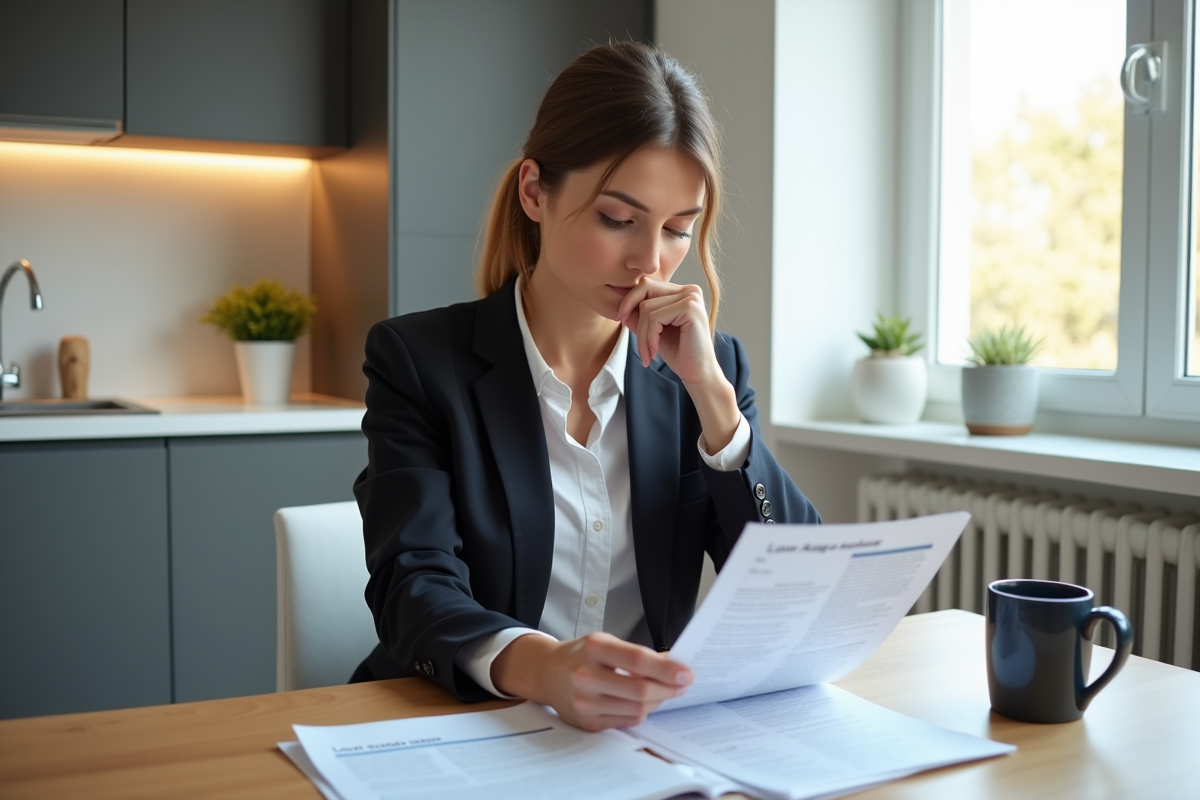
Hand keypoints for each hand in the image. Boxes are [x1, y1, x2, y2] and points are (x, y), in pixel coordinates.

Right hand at [491, 632, 692, 730]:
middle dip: (668, 689)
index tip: (686, 673)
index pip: (637, 661)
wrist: (546, 673)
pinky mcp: (587, 722)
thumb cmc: (581, 654)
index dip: (666, 669)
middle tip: (683, 684)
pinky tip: (644, 701)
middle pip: (640, 690)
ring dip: (658, 701)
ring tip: (665, 691)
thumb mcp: (605, 642)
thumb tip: (673, 665)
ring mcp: (584, 703)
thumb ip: (635, 654)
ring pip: (636, 709)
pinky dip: (641, 711)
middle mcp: (586, 676)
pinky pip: (626, 721)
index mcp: (593, 649)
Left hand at [616, 279, 740, 453]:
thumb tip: (616, 300)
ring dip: (642, 336)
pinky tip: (654, 352)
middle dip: (634, 317)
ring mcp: (692, 297)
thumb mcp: (652, 331)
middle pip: (645, 289)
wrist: (697, 374)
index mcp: (682, 292)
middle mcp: (690, 290)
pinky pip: (655, 317)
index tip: (621, 318)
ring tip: (647, 354)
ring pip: (647, 307)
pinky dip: (649, 338)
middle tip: (636, 342)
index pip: (646, 285)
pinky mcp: (690, 308)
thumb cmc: (678, 353)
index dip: (629, 301)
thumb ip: (637, 315)